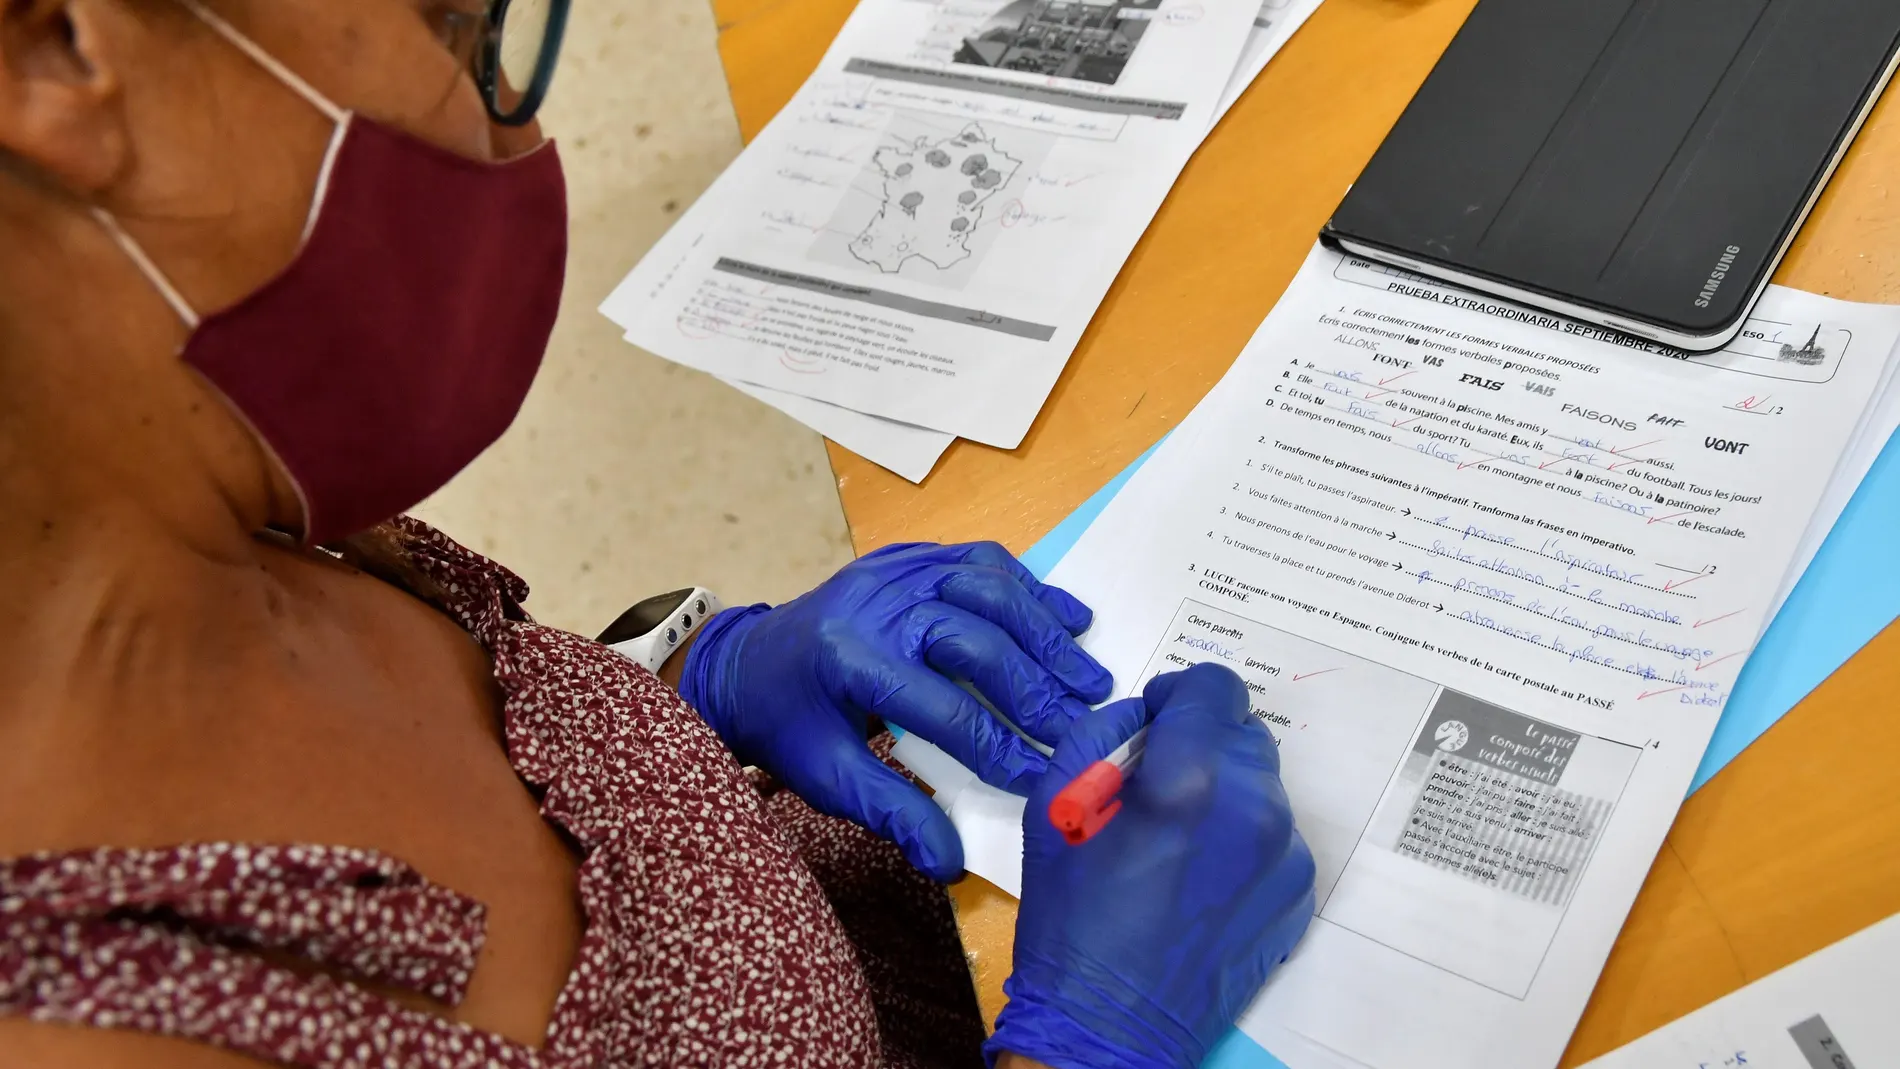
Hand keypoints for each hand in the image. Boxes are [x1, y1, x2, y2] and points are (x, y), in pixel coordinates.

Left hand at [678, 541, 1112, 880]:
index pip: (943, 708)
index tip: (1044, 779)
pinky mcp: (910, 558)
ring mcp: (894, 570)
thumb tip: (949, 864)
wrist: (745, 665)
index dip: (999, 748)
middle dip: (1037, 689)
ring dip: (1047, 635)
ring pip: (988, 589)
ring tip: (1089, 679)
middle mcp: (874, 604)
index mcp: (848, 659)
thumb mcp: (829, 778)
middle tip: (1083, 728)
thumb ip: (892, 814)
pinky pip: (981, 560)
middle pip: (975, 639)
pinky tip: (1069, 619)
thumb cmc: (790, 725)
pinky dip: (1030, 589)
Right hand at [988, 664, 1316, 1068]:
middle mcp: (1253, 807)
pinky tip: (1200, 876)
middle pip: (1243, 731)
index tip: (1158, 721)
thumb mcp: (1054, 803)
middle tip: (1158, 786)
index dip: (1180, 694)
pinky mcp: (1298, 893)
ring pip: (1262, 783)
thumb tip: (1144, 716)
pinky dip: (1242, 838)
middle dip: (1201, 743)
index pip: (1214, 686)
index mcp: (1189, 778)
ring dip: (1224, 789)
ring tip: (1178, 837)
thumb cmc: (1070, 918)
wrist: (1109, 1024)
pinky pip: (1274, 835)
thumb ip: (1101, 735)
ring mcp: (1284, 854)